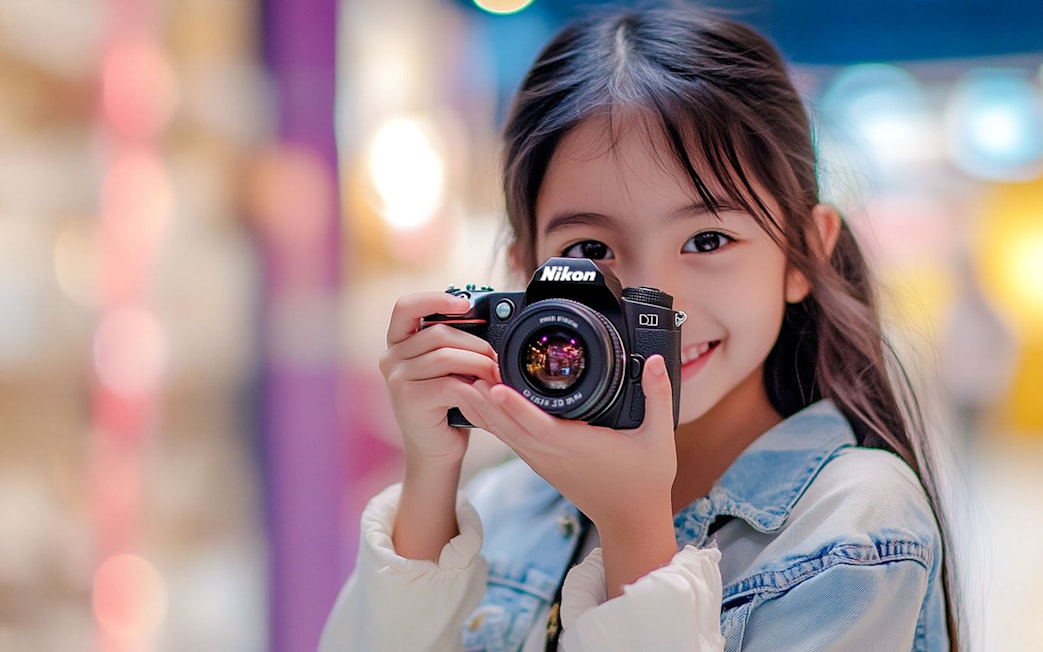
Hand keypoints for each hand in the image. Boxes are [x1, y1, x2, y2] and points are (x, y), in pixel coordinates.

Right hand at [380, 291, 500, 560]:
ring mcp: (397, 379)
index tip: (466, 303)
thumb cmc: (447, 404)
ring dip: (479, 363)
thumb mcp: (448, 367)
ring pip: (446, 356)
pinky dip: (474, 386)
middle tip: (498, 357)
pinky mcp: (410, 400)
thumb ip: (455, 343)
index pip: (405, 307)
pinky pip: (450, 383)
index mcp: (397, 342)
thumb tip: (491, 318)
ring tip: (497, 374)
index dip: (434, 299)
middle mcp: (391, 357)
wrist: (436, 449)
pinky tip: (487, 392)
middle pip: (438, 333)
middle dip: (476, 343)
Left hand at [456, 355, 677, 539]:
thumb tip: (659, 361)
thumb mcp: (659, 438)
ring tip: (458, 382)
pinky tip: (478, 404)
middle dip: (483, 401)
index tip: (493, 387)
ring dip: (480, 410)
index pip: (539, 425)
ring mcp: (544, 461)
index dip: (515, 407)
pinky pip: (510, 440)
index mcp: (578, 447)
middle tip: (460, 372)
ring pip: (504, 434)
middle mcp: (553, 455)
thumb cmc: (645, 480)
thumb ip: (658, 396)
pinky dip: (492, 421)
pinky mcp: (541, 463)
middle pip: (509, 427)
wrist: (631, 520)